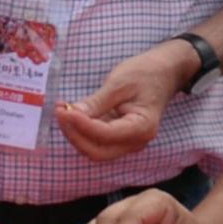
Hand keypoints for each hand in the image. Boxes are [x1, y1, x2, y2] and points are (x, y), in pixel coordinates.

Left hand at [55, 41, 192, 162]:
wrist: (163, 72)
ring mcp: (127, 141)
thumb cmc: (145, 73)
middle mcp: (136, 142)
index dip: (81, 125)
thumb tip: (72, 114)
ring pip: (94, 148)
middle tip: (59, 111)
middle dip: (74, 134)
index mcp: (142, 127)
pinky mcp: (118, 136)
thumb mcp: (120, 82)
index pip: (105, 135)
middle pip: (97, 151)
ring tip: (61, 109)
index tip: (63, 110)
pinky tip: (69, 112)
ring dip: (75, 133)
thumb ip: (97, 102)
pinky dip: (81, 130)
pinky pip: (96, 140)